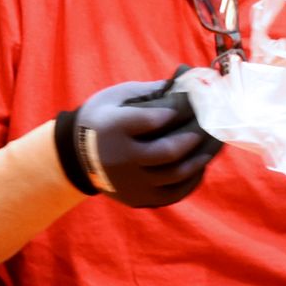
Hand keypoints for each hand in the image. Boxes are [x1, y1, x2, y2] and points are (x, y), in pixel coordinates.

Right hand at [60, 77, 219, 207]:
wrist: (75, 156)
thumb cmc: (102, 118)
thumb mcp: (115, 97)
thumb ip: (148, 91)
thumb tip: (185, 86)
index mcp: (111, 128)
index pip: (149, 120)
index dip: (173, 111)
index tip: (187, 102)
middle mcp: (120, 159)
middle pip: (167, 151)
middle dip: (193, 137)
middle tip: (208, 126)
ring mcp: (129, 183)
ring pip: (174, 175)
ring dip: (198, 160)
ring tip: (210, 146)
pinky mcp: (136, 198)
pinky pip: (172, 194)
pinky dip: (190, 180)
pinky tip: (198, 167)